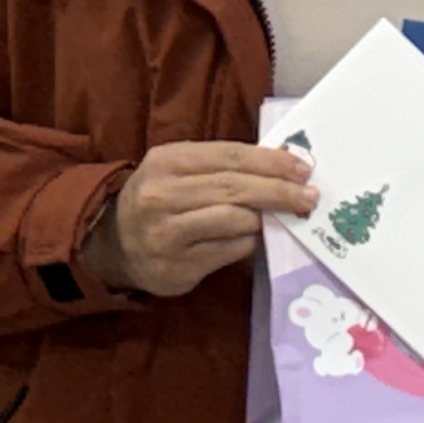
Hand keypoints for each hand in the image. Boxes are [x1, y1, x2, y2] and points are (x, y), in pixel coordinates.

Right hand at [87, 139, 312, 299]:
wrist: (113, 244)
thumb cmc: (161, 199)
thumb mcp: (179, 170)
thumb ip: (222, 166)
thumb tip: (284, 166)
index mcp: (167, 161)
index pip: (230, 156)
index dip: (271, 161)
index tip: (303, 168)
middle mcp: (162, 195)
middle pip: (235, 187)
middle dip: (279, 191)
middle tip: (309, 196)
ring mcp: (166, 233)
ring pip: (234, 220)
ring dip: (261, 219)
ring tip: (273, 218)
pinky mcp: (175, 266)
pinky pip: (228, 251)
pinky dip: (246, 243)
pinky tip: (248, 239)